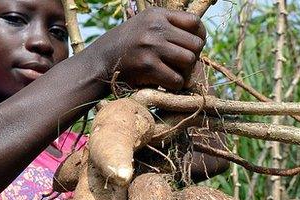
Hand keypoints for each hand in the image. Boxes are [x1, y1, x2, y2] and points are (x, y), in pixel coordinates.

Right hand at [90, 7, 205, 90]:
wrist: (100, 61)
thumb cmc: (126, 45)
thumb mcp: (145, 25)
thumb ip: (168, 27)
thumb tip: (199, 38)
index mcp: (157, 15)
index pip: (195, 22)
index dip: (199, 36)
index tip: (191, 47)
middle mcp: (156, 27)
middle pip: (195, 44)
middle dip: (192, 58)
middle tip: (180, 66)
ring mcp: (152, 46)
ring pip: (189, 61)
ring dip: (184, 72)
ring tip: (172, 74)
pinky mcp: (148, 66)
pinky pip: (176, 79)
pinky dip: (174, 85)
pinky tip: (164, 83)